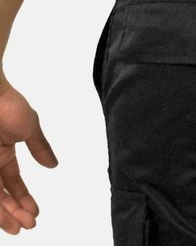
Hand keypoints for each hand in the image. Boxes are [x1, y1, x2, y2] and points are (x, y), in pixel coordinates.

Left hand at [0, 76, 57, 233]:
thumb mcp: (29, 127)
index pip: (13, 182)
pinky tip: (4, 216)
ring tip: (17, 228)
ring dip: (4, 214)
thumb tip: (53, 165)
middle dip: (14, 212)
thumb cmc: (7, 104)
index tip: (35, 213)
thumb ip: (40, 147)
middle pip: (0, 195)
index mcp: (3, 153)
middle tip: (27, 227)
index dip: (23, 198)